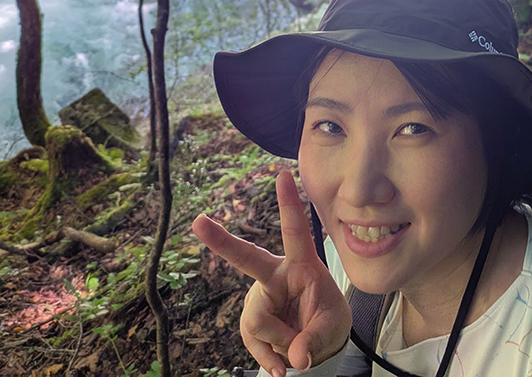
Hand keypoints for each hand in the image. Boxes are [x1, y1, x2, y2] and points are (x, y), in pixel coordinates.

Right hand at [192, 171, 350, 376]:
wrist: (319, 344)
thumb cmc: (328, 320)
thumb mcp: (332, 328)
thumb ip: (314, 339)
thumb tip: (294, 358)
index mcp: (300, 265)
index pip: (295, 232)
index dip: (289, 204)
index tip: (283, 174)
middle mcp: (274, 276)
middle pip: (246, 258)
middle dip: (221, 240)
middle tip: (199, 221)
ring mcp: (259, 299)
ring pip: (259, 320)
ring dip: (281, 340)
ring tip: (297, 345)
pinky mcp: (250, 321)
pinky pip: (254, 342)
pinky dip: (270, 358)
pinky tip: (280, 367)